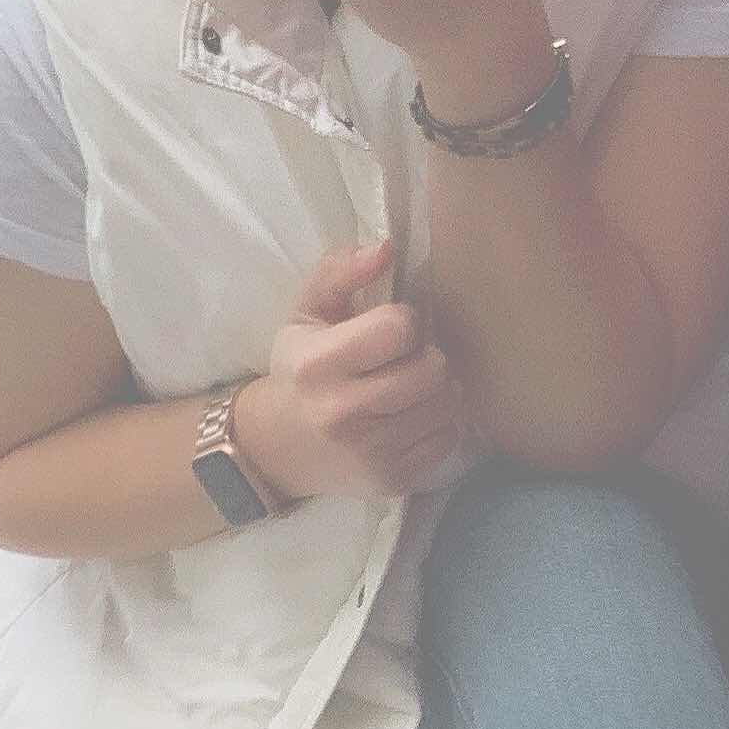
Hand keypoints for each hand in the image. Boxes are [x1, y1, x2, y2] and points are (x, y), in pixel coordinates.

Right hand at [234, 239, 465, 502]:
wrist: (280, 448)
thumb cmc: (300, 370)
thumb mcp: (306, 313)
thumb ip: (341, 271)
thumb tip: (388, 247)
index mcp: (318, 365)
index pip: (399, 328)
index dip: (405, 323)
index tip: (391, 331)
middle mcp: (343, 414)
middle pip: (432, 370)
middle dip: (428, 357)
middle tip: (409, 360)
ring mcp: (371, 454)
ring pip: (446, 405)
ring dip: (439, 390)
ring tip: (414, 387)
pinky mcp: (394, 481)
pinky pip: (448, 439)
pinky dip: (439, 423)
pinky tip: (413, 417)